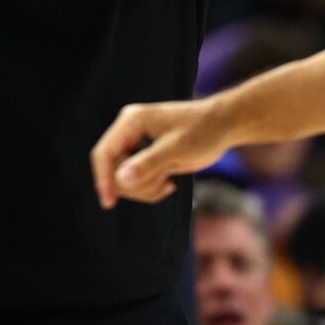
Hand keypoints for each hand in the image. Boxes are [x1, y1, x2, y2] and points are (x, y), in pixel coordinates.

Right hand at [90, 98, 231, 208]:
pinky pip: (137, 183)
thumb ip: (148, 164)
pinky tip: (170, 183)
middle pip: (113, 171)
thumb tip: (120, 179)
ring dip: (145, 189)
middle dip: (136, 185)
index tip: (108, 203)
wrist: (222, 127)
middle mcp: (129, 132)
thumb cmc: (202, 130)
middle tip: (163, 182)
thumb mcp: (177, 148)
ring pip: (124, 181)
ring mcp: (136, 146)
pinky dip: (151, 190)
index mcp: (131, 122)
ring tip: (168, 181)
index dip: (103, 178)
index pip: (104, 153)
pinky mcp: (145, 158)